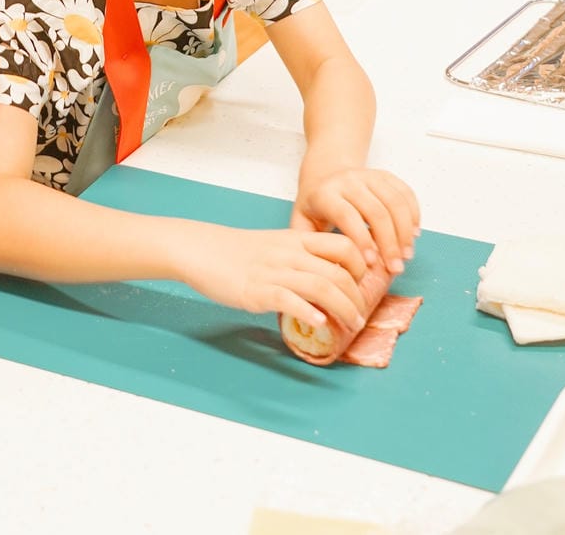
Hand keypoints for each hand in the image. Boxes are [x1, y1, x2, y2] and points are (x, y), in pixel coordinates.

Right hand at [175, 221, 369, 330]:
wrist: (201, 249)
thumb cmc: (237, 251)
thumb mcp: (274, 244)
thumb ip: (300, 257)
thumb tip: (327, 281)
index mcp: (296, 239)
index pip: (343, 245)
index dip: (361, 266)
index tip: (363, 285)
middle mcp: (290, 253)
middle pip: (339, 272)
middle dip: (357, 298)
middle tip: (359, 316)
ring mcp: (274, 272)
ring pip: (322, 287)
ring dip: (343, 310)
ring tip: (350, 325)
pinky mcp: (257, 291)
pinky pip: (290, 301)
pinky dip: (309, 313)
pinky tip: (318, 323)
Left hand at [291, 167, 419, 275]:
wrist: (324, 174)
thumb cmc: (314, 208)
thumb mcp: (302, 224)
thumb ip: (309, 247)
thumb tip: (325, 276)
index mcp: (324, 194)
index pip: (347, 215)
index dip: (361, 240)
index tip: (371, 264)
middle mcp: (347, 180)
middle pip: (376, 211)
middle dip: (389, 243)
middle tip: (396, 269)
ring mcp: (368, 175)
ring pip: (395, 202)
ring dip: (405, 231)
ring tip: (406, 256)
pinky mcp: (384, 175)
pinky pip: (405, 192)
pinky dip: (413, 214)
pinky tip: (414, 234)